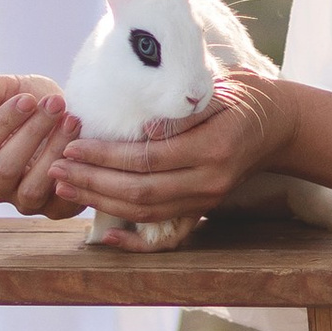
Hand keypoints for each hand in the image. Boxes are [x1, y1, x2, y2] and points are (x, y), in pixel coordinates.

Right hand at [0, 72, 81, 219]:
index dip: (2, 123)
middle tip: (56, 104)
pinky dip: (72, 173)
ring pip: (31, 188)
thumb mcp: (12, 90)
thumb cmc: (36, 104)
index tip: (28, 99)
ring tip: (73, 120)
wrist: (70, 119)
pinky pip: (59, 200)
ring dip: (54, 151)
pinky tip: (83, 147)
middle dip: (32, 133)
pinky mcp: (53, 210)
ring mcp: (23, 201)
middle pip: (4, 169)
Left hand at [51, 72, 296, 225]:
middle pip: (140, 192)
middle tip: (56, 169)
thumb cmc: (239, 98)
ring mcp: (205, 200)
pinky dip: (130, 238)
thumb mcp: (216, 93)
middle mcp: (208, 182)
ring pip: (144, 212)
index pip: (148, 159)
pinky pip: (161, 232)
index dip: (106, 156)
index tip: (73, 145)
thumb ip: (181, 113)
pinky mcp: (202, 209)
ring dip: (100, 202)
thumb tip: (144, 130)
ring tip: (65, 187)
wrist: (274, 125)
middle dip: (92, 182)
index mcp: (212, 149)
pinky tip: (102, 235)